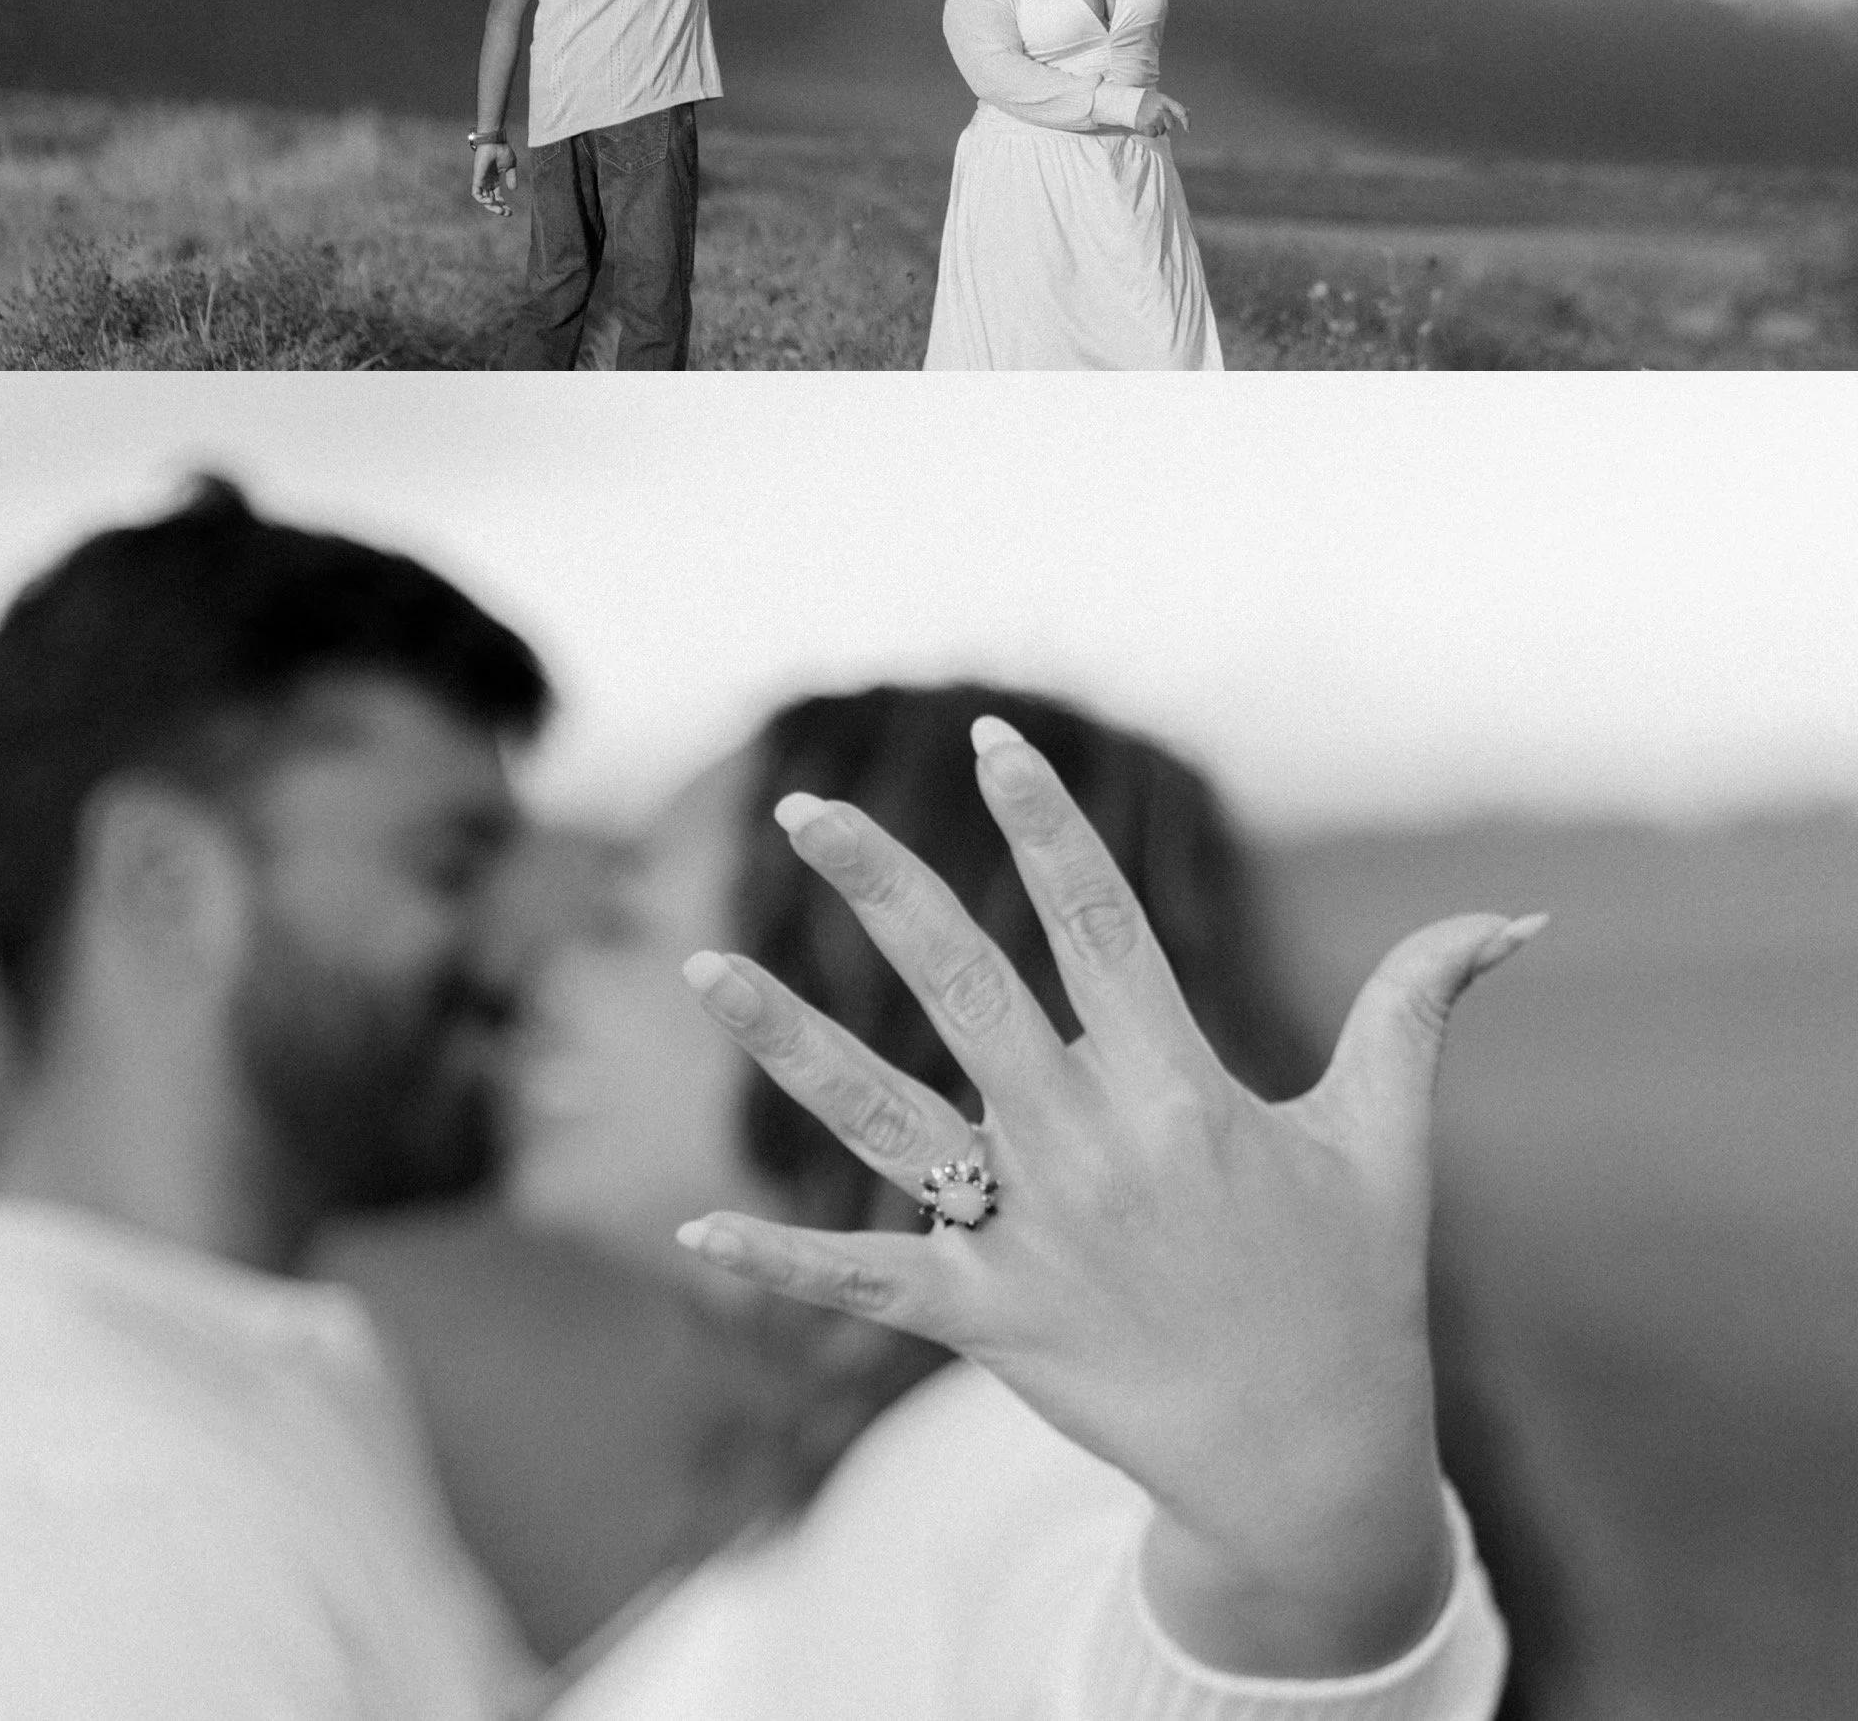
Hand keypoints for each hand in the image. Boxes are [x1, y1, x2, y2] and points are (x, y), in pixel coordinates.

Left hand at [471, 141, 516, 214]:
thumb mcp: (510, 167)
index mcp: (494, 180)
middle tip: (506, 213)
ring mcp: (481, 181)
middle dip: (497, 208)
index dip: (503, 205)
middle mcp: (487, 182)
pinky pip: (476, 194)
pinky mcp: (477, 178)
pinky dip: (483, 200)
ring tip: (500, 209)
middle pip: (490, 200)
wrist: (495, 142)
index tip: (510, 211)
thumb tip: (513, 190)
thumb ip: (511, 178)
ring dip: (491, 206)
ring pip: (483, 199)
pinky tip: (491, 200)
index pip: (497, 197)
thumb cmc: (502, 150)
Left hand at [676, 719, 1543, 1678]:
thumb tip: (1514, 918)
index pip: (1096, 918)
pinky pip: (866, 1284)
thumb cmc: (1354, 1287)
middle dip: (877, 885)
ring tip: (699, 962)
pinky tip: (694, 1235)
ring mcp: (1029, 1235)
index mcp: (1182, 1084)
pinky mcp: (986, 1322)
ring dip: (786, 1038)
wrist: (1315, 1472)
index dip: (1043, 820)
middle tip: (800, 805)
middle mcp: (1092, 1145)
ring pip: (882, 1117)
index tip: (992, 737)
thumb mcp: (1387, 1137)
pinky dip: (779, 1266)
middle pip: (963, 985)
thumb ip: (1420, 1007)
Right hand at [1133, 89, 1188, 138]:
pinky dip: (1151, 131)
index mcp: (1165, 101)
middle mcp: (1160, 110)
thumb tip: (1188, 112)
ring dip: (1157, 127)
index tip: (1187, 129)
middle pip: (1171, 125)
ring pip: (1162, 131)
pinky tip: (1146, 124)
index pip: (1181, 111)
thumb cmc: (1149, 101)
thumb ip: (1174, 106)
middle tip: (1157, 117)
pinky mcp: (1146, 126)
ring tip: (1149, 119)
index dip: (1186, 121)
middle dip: (1166, 124)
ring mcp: (1153, 119)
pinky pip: (1154, 134)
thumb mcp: (1162, 99)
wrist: (1129, 102)